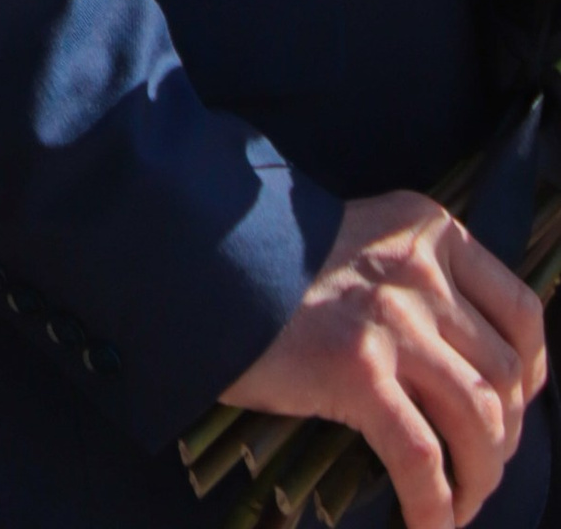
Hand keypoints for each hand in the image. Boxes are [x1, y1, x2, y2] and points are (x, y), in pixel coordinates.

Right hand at [225, 193, 546, 528]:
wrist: (202, 248)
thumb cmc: (277, 256)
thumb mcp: (365, 242)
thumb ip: (416, 280)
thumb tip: (463, 365)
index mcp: (429, 232)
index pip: (521, 311)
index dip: (531, 373)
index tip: (516, 406)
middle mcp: (421, 272)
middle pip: (504, 374)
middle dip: (504, 436)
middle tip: (479, 467)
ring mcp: (391, 320)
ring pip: (478, 419)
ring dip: (481, 476)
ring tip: (462, 502)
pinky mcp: (355, 371)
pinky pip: (421, 458)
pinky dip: (435, 506)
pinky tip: (429, 528)